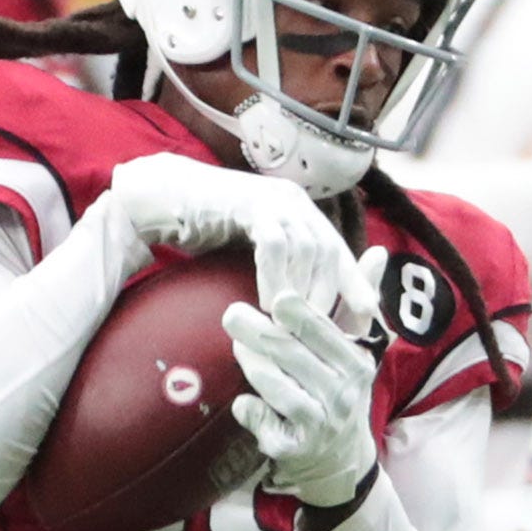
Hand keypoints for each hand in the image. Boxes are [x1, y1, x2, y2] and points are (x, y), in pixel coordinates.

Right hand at [102, 155, 366, 325]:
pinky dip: (274, 276)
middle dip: (330, 293)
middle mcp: (295, 202)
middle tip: (323, 331)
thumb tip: (294, 309)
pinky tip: (267, 303)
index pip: (339, 251)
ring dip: (301, 290)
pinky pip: (273, 244)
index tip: (366, 320)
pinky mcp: (250, 203)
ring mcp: (274, 200)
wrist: (165, 202)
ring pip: (306, 249)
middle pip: (329, 251)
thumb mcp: (250, 253)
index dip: (354, 286)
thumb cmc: (205, 233)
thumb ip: (277, 270)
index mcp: (301, 213)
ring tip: (293, 323)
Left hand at [224, 277, 379, 510]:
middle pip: (295, 356)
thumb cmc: (342, 390)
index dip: (298, 314)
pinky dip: (253, 412)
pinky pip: (268, 425)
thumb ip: (361, 302)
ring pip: (280, 388)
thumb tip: (377, 252)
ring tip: (237, 346)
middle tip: (231, 313)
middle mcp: (342, 393)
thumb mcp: (359, 348)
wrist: (340, 458)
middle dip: (261, 333)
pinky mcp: (296, 447)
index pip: (324, 332)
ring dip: (254, 366)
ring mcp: (319, 422)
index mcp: (356, 363)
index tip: (274, 296)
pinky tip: (241, 402)